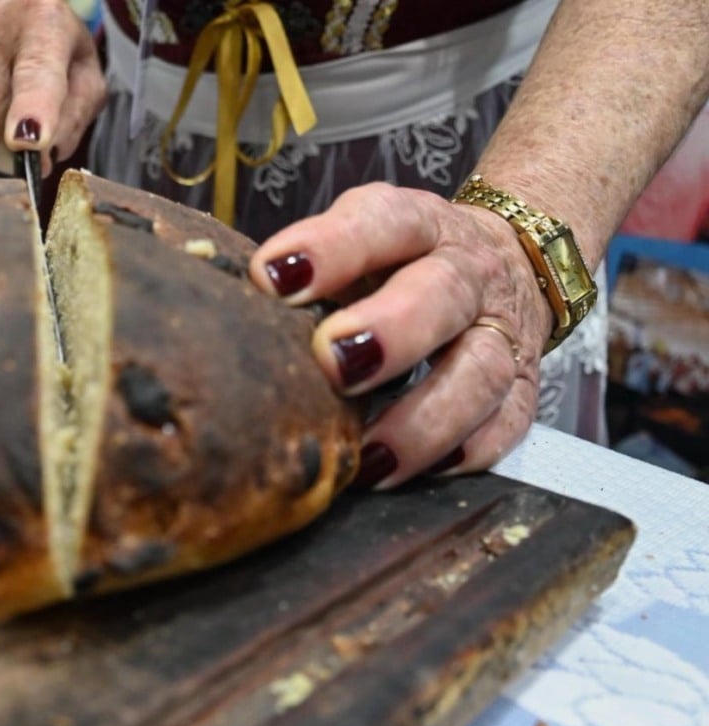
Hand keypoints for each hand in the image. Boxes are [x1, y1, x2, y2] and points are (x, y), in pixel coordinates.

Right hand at [0, 0, 105, 175]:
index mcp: (43, 22)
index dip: (30, 110)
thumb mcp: (87, 76)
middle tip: (33, 154)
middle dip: (11, 152)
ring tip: (13, 118)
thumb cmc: (56, 49)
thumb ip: (75, 116)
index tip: (25, 142)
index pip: (35, 72)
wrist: (10, 12)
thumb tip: (42, 155)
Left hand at [248, 182, 553, 488]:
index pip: (382, 222)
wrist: (503, 261)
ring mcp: (501, 330)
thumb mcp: (359, 242)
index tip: (272, 277)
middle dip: (389, 331)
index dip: (330, 248)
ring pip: (480, 371)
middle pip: (442, 293)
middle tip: (333, 364)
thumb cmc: (400, 262)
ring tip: (369, 459)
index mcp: (418, 224)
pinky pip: (507, 423)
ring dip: (424, 419)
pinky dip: (466, 451)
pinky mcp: (522, 385)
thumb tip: (233, 316)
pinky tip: (422, 472)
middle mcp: (467, 272)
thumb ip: (308, 270)